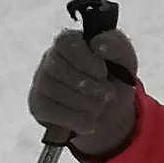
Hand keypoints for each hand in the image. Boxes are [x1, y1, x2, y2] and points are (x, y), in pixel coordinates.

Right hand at [27, 20, 139, 157]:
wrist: (111, 111)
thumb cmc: (114, 77)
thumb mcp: (124, 58)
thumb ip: (116, 45)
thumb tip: (98, 44)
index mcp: (69, 40)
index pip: (66, 44)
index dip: (87, 61)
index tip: (104, 74)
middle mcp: (50, 58)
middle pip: (58, 69)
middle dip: (89, 86)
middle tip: (108, 94)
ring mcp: (41, 82)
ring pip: (55, 91)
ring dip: (85, 104)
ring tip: (100, 107)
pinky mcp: (38, 105)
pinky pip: (50, 111)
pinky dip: (75, 119)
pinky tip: (90, 121)